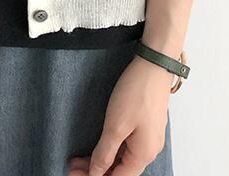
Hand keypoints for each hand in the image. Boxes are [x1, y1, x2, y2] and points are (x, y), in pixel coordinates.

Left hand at [68, 52, 171, 174]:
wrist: (155, 62)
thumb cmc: (138, 92)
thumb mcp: (116, 125)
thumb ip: (105, 153)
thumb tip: (96, 173)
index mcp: (143, 155)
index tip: (75, 174)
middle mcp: (148, 150)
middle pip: (119, 170)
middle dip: (95, 170)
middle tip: (73, 166)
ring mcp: (148, 137)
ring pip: (121, 158)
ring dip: (101, 159)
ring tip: (79, 158)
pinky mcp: (145, 125)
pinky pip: (126, 145)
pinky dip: (110, 148)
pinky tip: (98, 146)